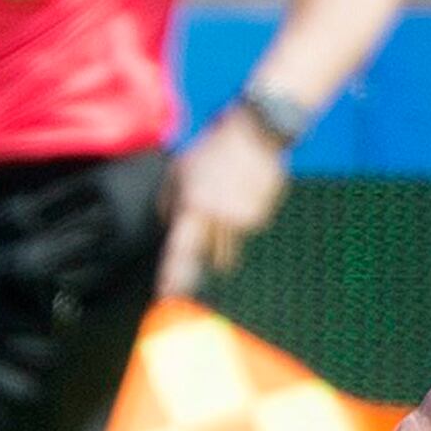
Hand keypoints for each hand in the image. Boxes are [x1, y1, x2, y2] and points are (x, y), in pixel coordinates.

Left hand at [157, 114, 289, 296]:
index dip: (174, 277)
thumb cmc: (210, 151)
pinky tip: (242, 192)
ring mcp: (245, 220)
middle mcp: (220, 220)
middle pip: (213, 259)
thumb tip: (167, 225)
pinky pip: (249, 229)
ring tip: (225, 198)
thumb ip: (168, 204)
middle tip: (207, 232)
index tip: (167, 296)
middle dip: (207, 255)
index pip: (181, 252)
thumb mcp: (178, 172)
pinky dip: (243, 218)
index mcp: (194, 208)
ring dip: (226, 233)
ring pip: (232, 245)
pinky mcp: (263, 216)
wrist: (253, 134)